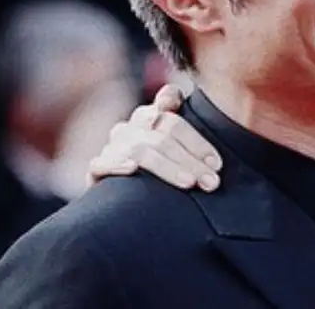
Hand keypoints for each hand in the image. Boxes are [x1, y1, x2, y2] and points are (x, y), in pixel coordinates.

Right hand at [86, 85, 222, 191]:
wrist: (128, 200)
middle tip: (212, 181)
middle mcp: (133, 127)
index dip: (196, 139)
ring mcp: (114, 145)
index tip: (217, 162)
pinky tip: (132, 170)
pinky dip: (115, 164)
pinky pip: (101, 162)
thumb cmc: (166, 168)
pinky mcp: (97, 168)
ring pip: (140, 149)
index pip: (174, 115)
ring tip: (190, 183)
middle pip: (163, 134)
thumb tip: (204, 134)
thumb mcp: (182, 151)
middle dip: (191, 159)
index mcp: (154, 115)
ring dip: (167, 166)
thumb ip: (194, 136)